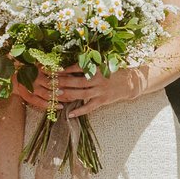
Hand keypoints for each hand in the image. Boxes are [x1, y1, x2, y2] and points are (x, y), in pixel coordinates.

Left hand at [24, 65, 140, 118]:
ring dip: (67, 94)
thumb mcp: (103, 64)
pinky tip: (69, 114)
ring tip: (56, 95)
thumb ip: (88, 64)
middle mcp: (98, 80)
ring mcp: (100, 91)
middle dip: (62, 82)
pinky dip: (79, 111)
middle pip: (76, 81)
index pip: (78, 68)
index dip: (65, 69)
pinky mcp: (102, 101)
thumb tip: (70, 64)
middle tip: (50, 82)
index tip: (54, 69)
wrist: (130, 83)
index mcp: (97, 68)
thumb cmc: (113, 72)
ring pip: (80, 94)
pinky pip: (89, 107)